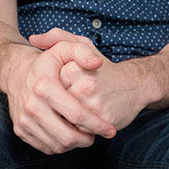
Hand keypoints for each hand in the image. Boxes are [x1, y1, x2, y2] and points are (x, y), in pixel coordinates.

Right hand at [0, 38, 116, 154]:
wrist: (16, 74)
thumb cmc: (47, 63)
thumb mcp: (64, 49)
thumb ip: (83, 52)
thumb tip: (97, 63)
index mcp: (44, 86)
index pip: (77, 114)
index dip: (97, 125)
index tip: (110, 130)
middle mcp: (31, 105)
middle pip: (67, 136)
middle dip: (87, 140)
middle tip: (97, 134)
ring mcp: (24, 120)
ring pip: (58, 146)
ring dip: (76, 144)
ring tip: (85, 135)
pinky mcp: (21, 130)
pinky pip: (47, 147)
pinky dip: (61, 146)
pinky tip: (69, 134)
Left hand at [29, 28, 152, 132]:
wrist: (136, 86)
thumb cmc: (104, 68)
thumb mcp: (83, 46)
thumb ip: (57, 38)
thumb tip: (32, 39)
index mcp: (76, 68)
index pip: (51, 86)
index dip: (56, 89)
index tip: (67, 85)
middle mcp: (85, 86)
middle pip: (57, 104)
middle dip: (61, 105)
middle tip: (73, 98)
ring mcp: (95, 105)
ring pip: (67, 119)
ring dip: (69, 118)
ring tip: (80, 107)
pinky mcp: (103, 121)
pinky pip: (80, 130)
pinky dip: (81, 127)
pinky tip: (88, 118)